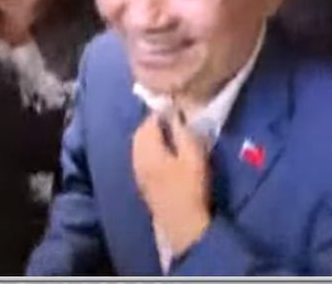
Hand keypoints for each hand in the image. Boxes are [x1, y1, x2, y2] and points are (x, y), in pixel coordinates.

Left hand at [132, 109, 210, 255]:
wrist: (183, 224)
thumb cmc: (191, 188)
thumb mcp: (193, 156)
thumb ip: (183, 133)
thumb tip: (176, 114)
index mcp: (148, 151)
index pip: (148, 123)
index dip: (160, 112)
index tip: (174, 107)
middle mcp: (138, 160)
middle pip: (139, 135)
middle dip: (152, 123)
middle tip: (171, 118)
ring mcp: (138, 174)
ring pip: (138, 147)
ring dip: (150, 137)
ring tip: (168, 133)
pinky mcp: (143, 184)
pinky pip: (140, 158)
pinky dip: (149, 149)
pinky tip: (163, 153)